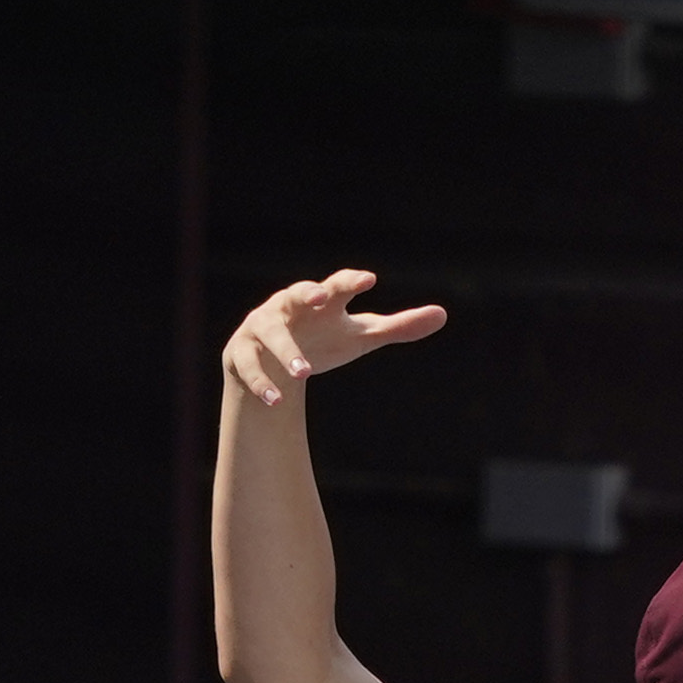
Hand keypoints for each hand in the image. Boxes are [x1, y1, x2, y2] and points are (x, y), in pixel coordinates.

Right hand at [223, 269, 445, 406]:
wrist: (276, 365)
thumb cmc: (325, 341)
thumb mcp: (362, 336)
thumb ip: (398, 327)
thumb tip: (442, 315)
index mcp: (320, 299)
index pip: (336, 285)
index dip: (350, 281)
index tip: (369, 281)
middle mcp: (288, 306)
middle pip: (295, 294)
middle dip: (306, 294)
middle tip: (320, 297)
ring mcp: (261, 328)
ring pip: (270, 333)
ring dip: (285, 351)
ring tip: (304, 373)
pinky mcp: (241, 353)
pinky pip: (249, 366)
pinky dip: (262, 382)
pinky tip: (276, 401)